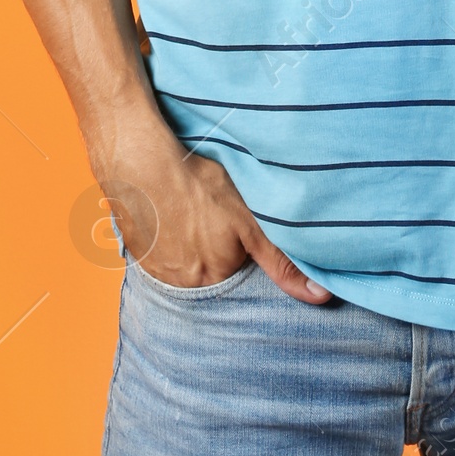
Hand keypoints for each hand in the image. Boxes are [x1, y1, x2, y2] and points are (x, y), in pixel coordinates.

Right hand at [95, 103, 331, 304]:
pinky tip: (169, 209)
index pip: (239, 272)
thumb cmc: (197, 185)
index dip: (241, 246)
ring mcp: (153, 268)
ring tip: (190, 210)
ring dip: (188, 241)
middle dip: (214, 246)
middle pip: (211, 269)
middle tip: (211, 214)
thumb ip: (283, 261)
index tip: (236, 224)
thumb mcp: (250, 220)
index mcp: (213, 279)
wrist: (139, 160)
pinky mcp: (134, 248)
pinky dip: (165, 232)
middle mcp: (181, 284)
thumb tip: (320, 296)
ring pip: (183, 259)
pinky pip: (157, 249)